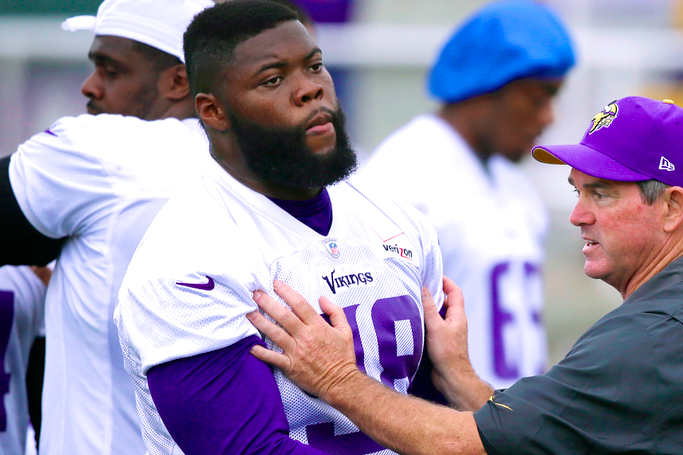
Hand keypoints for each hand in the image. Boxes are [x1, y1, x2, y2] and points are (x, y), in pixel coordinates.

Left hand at [247, 280, 359, 401]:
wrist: (341, 382)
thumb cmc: (342, 356)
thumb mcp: (345, 330)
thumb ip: (335, 311)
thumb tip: (322, 298)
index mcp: (318, 326)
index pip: (299, 304)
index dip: (286, 292)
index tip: (276, 284)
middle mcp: (305, 336)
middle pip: (283, 316)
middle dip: (268, 303)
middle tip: (255, 294)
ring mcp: (297, 352)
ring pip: (275, 333)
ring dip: (260, 322)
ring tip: (249, 312)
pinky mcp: (291, 366)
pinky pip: (273, 358)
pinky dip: (261, 352)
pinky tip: (250, 345)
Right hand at [422, 276, 491, 410]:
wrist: (451, 377)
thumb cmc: (447, 353)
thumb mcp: (436, 327)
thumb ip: (429, 307)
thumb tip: (424, 288)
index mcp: (457, 315)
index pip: (454, 291)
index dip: (445, 281)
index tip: (432, 275)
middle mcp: (453, 321)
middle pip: (444, 301)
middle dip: (432, 293)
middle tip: (417, 287)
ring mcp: (447, 331)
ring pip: (437, 314)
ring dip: (427, 308)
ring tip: (412, 302)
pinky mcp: (440, 340)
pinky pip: (432, 325)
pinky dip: (424, 320)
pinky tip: (412, 321)